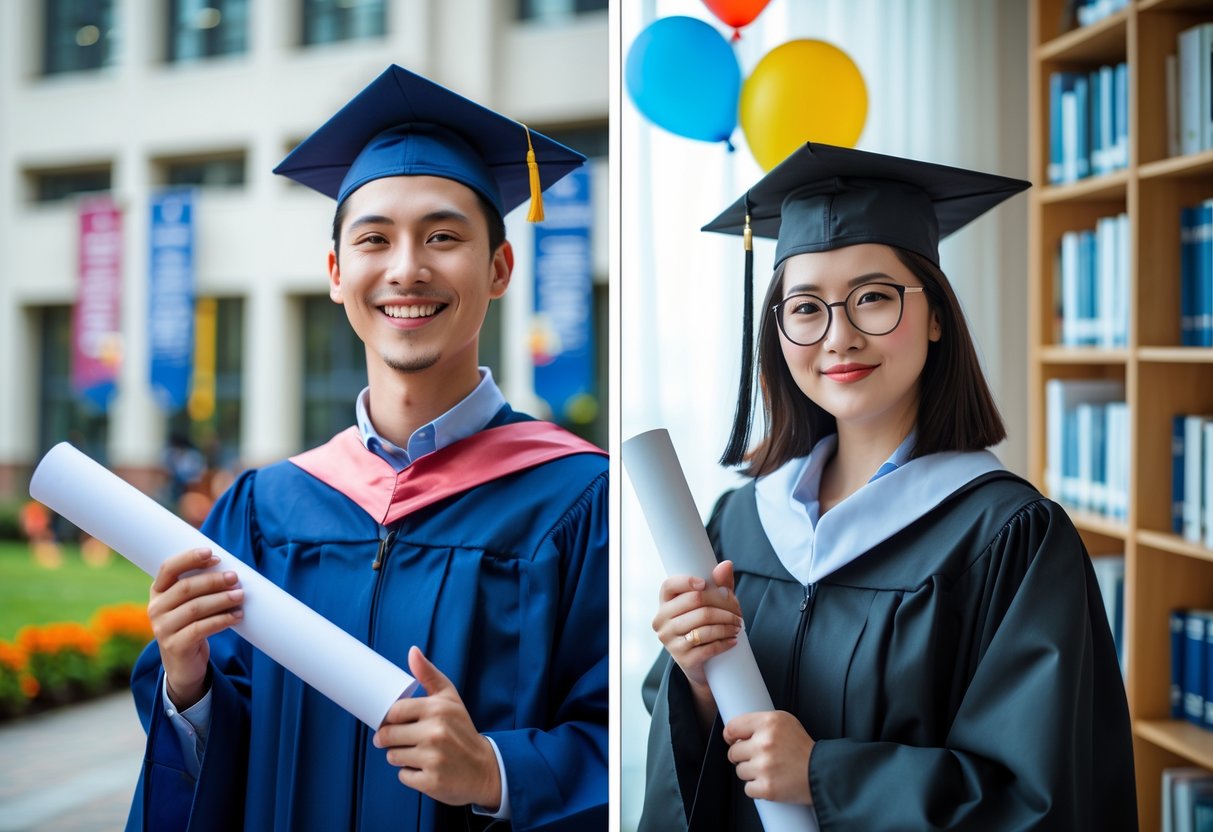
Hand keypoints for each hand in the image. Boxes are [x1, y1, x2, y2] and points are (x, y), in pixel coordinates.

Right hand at [148, 547, 243, 709]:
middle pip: (186, 588)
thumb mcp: (191, 603)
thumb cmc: (191, 624)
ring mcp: (162, 628)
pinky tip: (237, 616)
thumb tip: (229, 567)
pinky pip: (201, 628)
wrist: (183, 664)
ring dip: (221, 600)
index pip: (168, 569)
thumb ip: (201, 586)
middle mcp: (156, 608)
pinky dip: (222, 620)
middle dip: (213, 580)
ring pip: (195, 608)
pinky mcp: (174, 645)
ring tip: (240, 596)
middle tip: (235, 578)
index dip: (189, 558)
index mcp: (158, 591)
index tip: (212, 553)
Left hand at [374, 647, 501, 810]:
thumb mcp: (451, 699)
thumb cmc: (462, 730)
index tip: (394, 723)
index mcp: (438, 709)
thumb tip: (412, 651)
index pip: (394, 712)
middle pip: (388, 736)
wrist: (485, 768)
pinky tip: (426, 768)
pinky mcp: (431, 781)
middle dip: (390, 740)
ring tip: (418, 753)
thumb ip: (429, 675)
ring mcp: (433, 758)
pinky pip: (403, 776)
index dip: (390, 719)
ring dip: (400, 757)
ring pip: (393, 756)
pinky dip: (411, 774)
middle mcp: (435, 733)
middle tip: (405, 740)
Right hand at [651, 560, 742, 690]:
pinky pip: (708, 647)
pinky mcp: (682, 659)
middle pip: (696, 603)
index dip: (687, 581)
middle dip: (722, 605)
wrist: (699, 664)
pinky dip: (724, 642)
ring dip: (727, 625)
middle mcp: (661, 621)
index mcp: (664, 603)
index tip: (705, 584)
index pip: (669, 585)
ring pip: (704, 626)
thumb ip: (718, 584)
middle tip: (738, 612)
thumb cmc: (703, 626)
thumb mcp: (710, 603)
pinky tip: (733, 640)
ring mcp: (669, 641)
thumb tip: (726, 564)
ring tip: (738, 625)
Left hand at [724, 710, 814, 804]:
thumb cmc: (803, 748)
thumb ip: (760, 723)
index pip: (732, 728)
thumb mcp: (784, 722)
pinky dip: (757, 788)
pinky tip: (770, 781)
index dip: (730, 736)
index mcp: (768, 722)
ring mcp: (765, 766)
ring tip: (769, 769)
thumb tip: (735, 733)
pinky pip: (748, 789)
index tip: (733, 741)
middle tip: (759, 758)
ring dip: (751, 773)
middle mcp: (765, 743)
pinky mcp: (767, 788)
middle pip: (733, 752)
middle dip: (743, 756)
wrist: (823, 772)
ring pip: (740, 771)